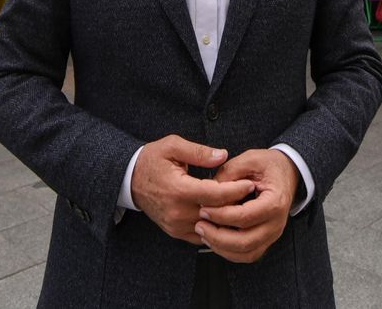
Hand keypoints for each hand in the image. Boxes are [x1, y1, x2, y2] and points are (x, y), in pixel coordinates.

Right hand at [130, 136, 255, 245]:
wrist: (129, 180)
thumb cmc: (151, 160)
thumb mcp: (173, 146)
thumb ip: (199, 152)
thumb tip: (223, 155)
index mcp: (178, 190)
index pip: (216, 195)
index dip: (236, 190)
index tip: (250, 183)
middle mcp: (178, 211)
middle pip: (216, 212)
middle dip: (236, 204)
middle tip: (253, 195)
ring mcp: (176, 225)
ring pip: (211, 226)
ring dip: (227, 217)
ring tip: (243, 205)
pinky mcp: (175, 231)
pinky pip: (202, 235)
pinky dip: (215, 227)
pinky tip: (226, 216)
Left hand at [201, 150, 298, 262]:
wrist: (287, 171)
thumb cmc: (268, 165)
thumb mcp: (248, 160)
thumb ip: (228, 175)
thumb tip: (207, 194)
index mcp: (275, 201)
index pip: (245, 216)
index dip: (221, 215)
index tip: (203, 209)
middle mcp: (277, 222)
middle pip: (245, 241)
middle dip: (218, 237)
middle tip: (200, 225)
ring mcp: (273, 233)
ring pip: (247, 253)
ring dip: (222, 248)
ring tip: (204, 234)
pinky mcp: (266, 239)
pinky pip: (249, 254)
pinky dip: (230, 252)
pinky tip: (215, 241)